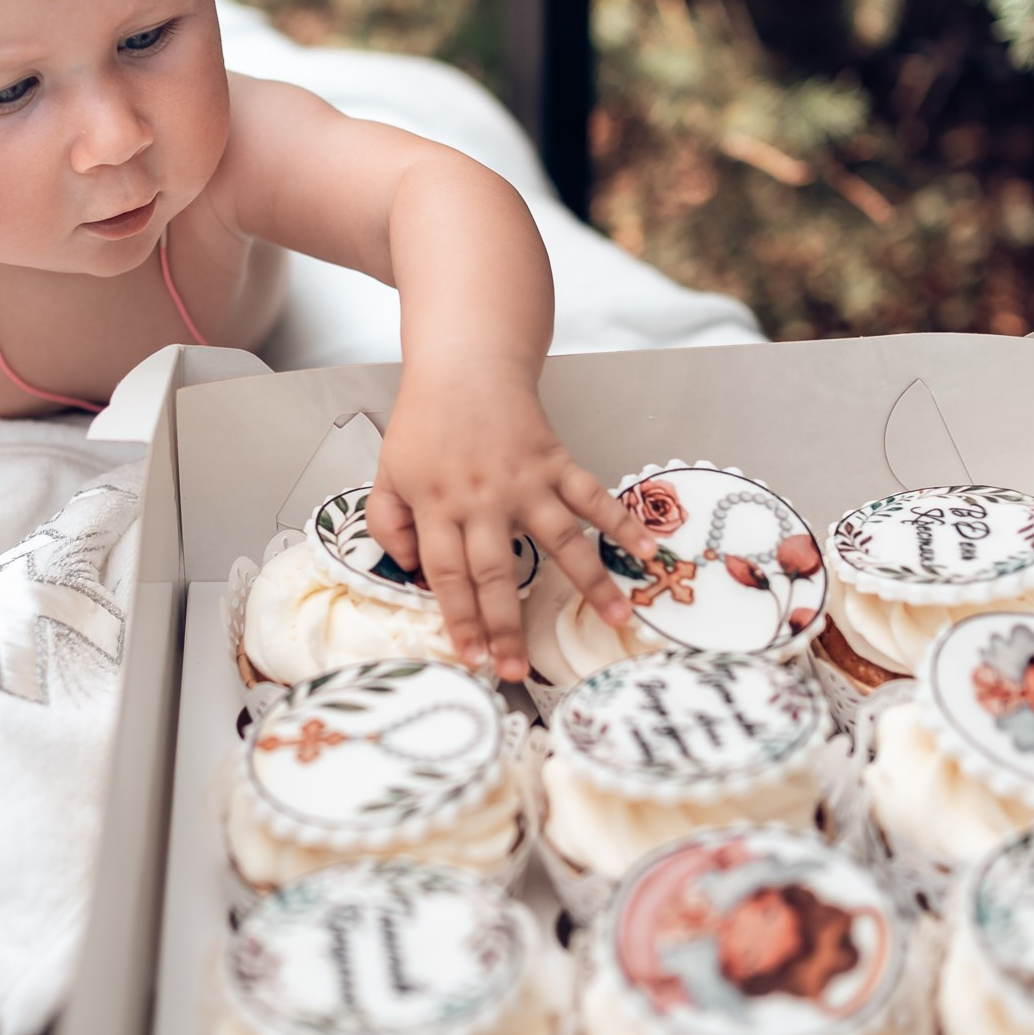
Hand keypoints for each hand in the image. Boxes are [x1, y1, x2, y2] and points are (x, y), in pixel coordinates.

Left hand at [367, 364, 656, 682]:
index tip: (472, 658)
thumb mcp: (387, 472)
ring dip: (591, 582)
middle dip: (507, 625)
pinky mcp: (555, 462)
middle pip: (497, 572)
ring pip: (561, 540)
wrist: (465, 365)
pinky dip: (621, 522)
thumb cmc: (425, 422)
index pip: (448, 575)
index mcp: (437, 505)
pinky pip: (593, 496)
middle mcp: (483, 499)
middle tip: (517, 668)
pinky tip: (645, 551)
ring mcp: (525, 482)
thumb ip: (388, 524)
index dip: (460, 619)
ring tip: (618, 620)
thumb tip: (411, 572)